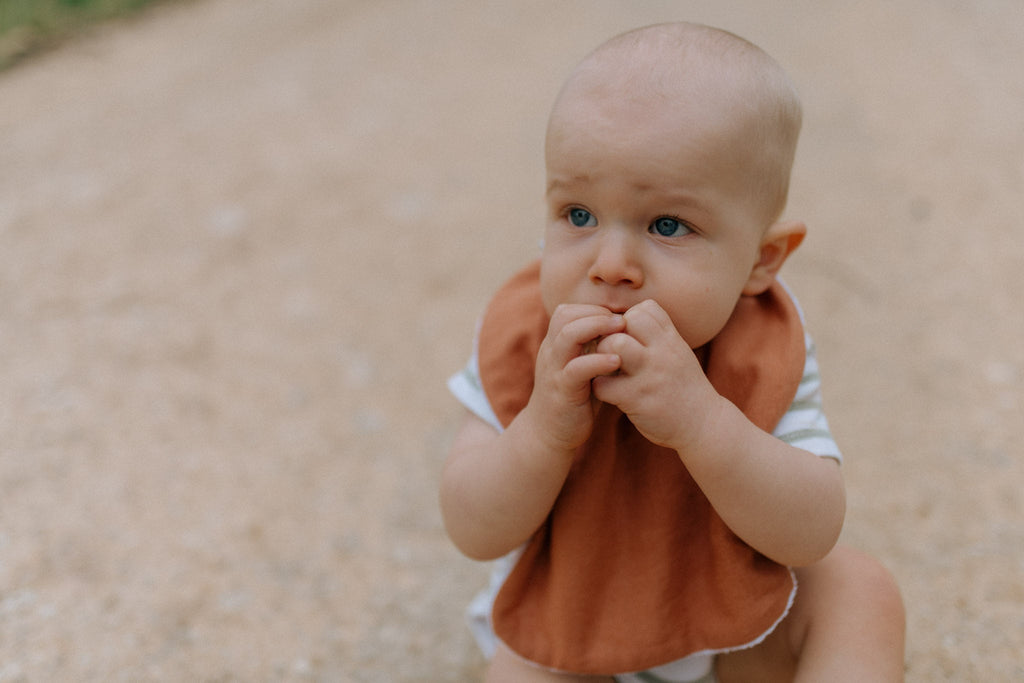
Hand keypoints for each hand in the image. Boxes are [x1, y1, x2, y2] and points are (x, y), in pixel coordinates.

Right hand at [524, 304, 624, 452]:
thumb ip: (594, 348)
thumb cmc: (574, 398)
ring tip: (622, 331)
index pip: (567, 310)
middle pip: (565, 315)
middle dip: (596, 313)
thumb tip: (624, 329)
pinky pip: (576, 369)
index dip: (593, 309)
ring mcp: (554, 370)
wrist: (548, 434)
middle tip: (623, 320)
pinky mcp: (562, 391)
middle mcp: (551, 353)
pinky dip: (598, 361)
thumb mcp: (582, 367)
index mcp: (555, 345)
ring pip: (568, 335)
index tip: (617, 318)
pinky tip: (617, 361)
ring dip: (597, 328)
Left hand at [592, 300, 720, 452]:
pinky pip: (603, 384)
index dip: (629, 321)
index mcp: (671, 340)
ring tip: (608, 372)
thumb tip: (625, 319)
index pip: (644, 309)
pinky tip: (610, 393)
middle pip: (625, 322)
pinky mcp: (637, 399)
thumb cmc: (684, 388)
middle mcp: (662, 353)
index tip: (628, 340)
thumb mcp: (679, 353)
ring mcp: (650, 375)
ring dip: (602, 358)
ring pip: (614, 345)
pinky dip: (600, 388)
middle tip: (611, 356)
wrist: (704, 425)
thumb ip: (657, 336)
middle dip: (611, 336)